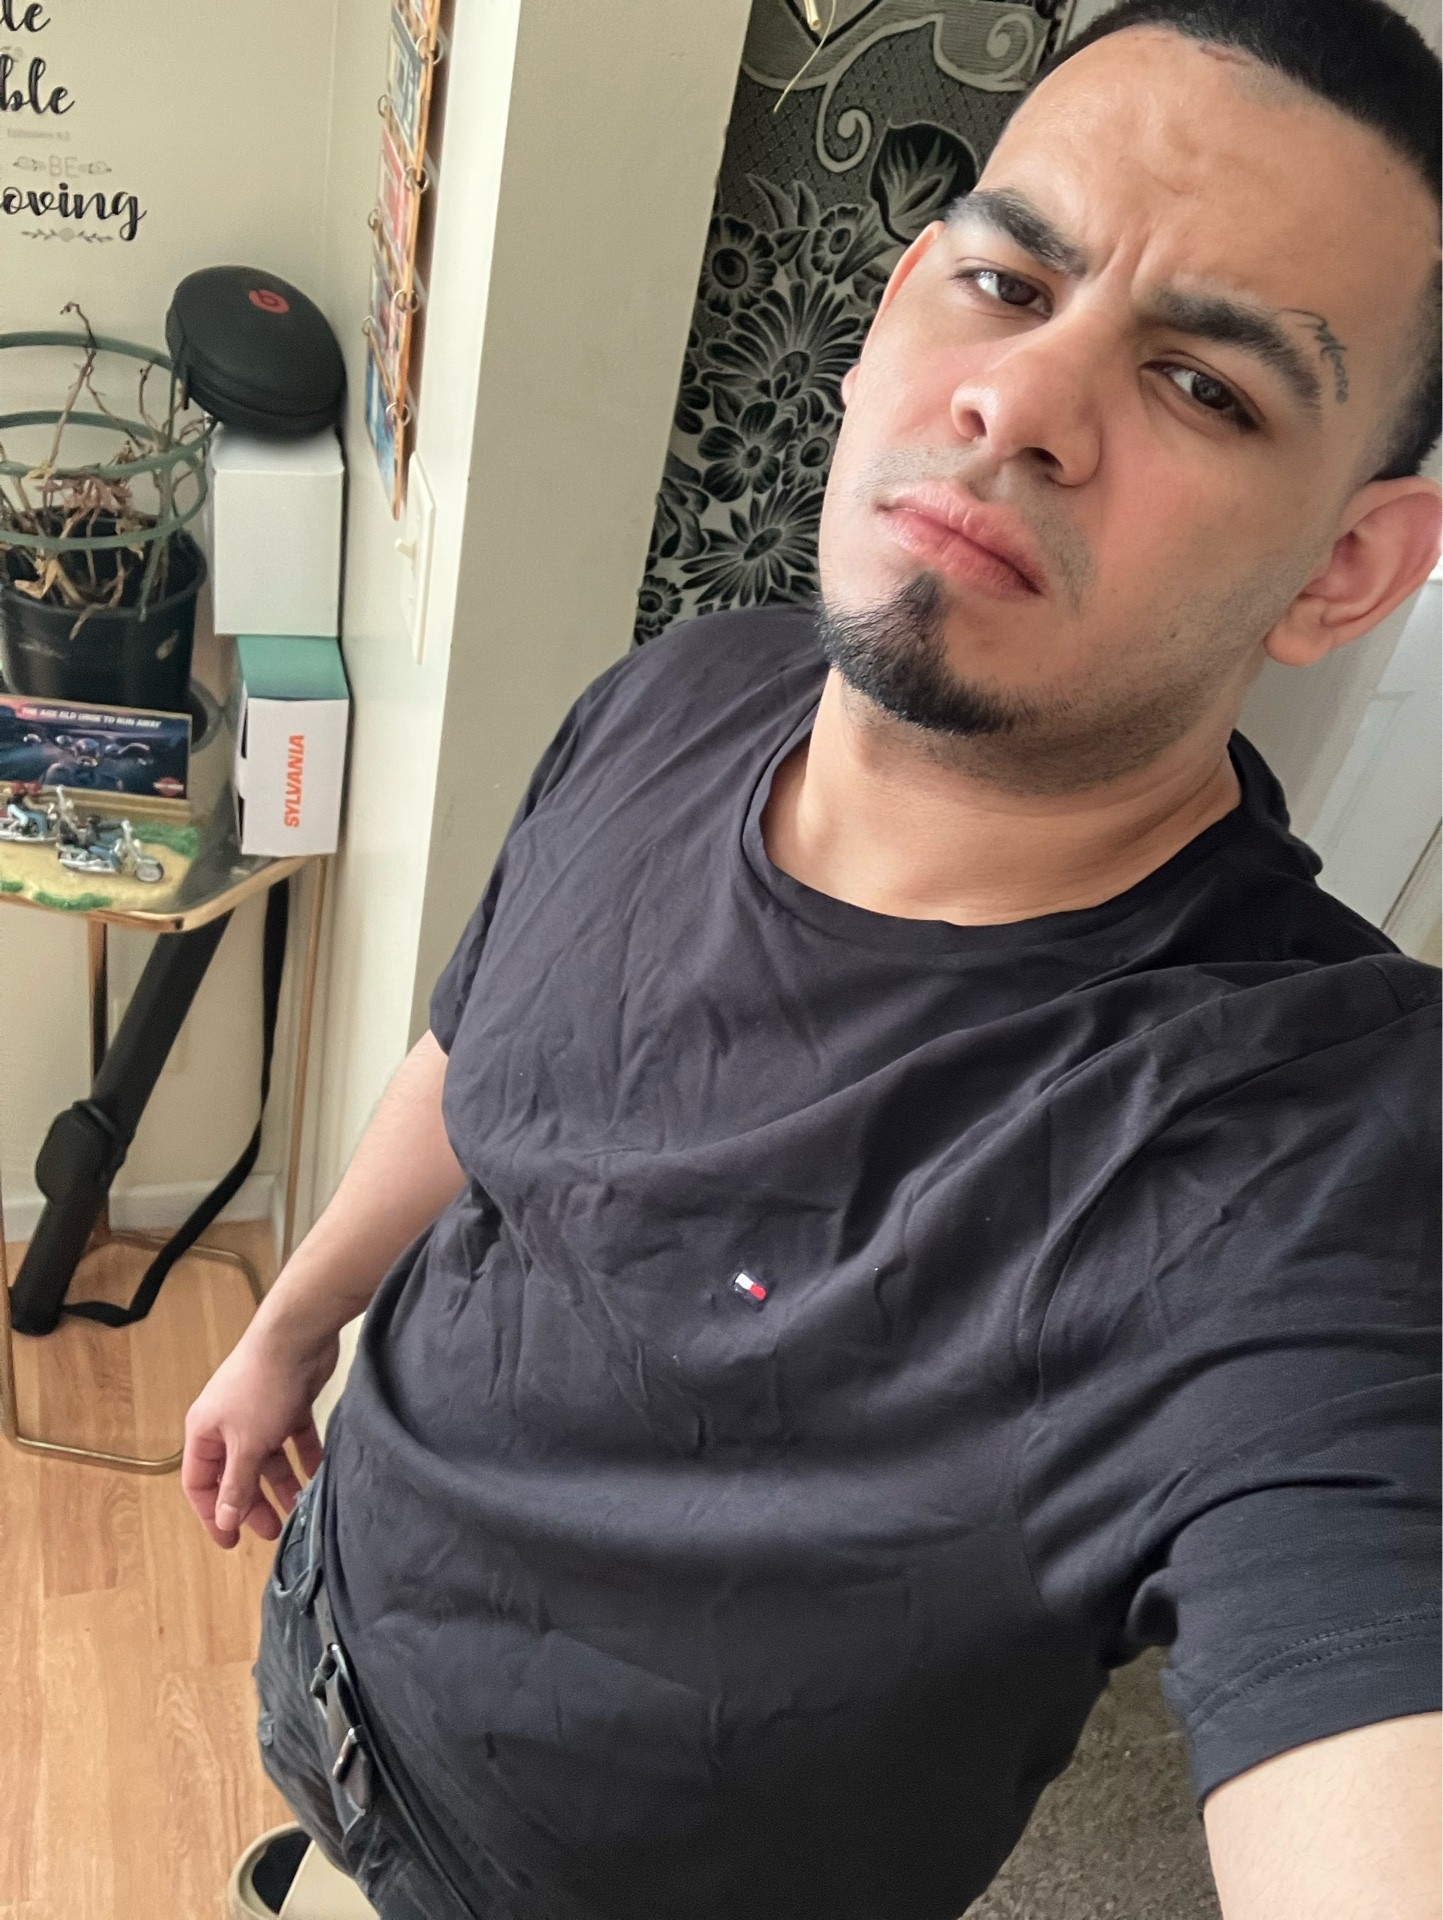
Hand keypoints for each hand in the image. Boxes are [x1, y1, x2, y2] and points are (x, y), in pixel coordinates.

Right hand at [181, 1320, 338, 1547]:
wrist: (297, 1336)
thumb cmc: (261, 1390)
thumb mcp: (246, 1445)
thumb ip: (236, 1485)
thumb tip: (222, 1521)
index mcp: (205, 1433)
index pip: (200, 1483)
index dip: (212, 1514)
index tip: (231, 1542)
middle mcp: (228, 1424)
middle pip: (236, 1474)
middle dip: (252, 1503)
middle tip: (273, 1531)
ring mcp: (259, 1412)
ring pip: (268, 1458)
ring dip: (283, 1483)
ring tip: (300, 1507)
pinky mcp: (289, 1402)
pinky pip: (293, 1438)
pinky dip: (304, 1455)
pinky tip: (319, 1474)